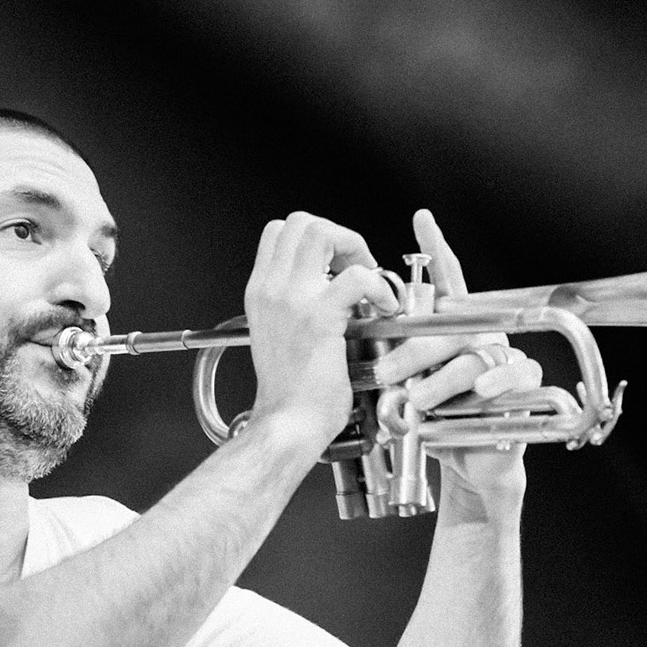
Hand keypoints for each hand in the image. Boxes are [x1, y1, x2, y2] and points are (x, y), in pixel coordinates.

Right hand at [243, 211, 398, 447]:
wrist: (288, 424)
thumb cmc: (292, 393)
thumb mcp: (280, 335)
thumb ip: (294, 305)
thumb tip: (328, 286)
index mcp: (261, 292)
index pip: (280, 232)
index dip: (316, 239)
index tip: (336, 265)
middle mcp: (271, 289)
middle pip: (302, 222)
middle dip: (338, 236)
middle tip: (356, 268)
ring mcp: (292, 300)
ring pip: (324, 233)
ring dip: (355, 249)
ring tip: (369, 283)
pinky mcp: (319, 317)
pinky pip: (358, 276)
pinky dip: (379, 286)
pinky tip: (385, 308)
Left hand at [378, 210, 541, 505]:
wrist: (468, 460)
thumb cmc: (435, 419)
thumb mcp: (405, 387)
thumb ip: (391, 361)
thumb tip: (356, 342)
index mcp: (450, 328)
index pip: (443, 283)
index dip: (436, 250)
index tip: (421, 219)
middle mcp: (477, 334)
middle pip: (448, 326)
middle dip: (413, 350)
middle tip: (384, 373)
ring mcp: (501, 355)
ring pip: (473, 354)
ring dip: (442, 379)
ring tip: (417, 400)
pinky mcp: (522, 382)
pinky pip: (514, 372)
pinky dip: (496, 382)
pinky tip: (480, 392)